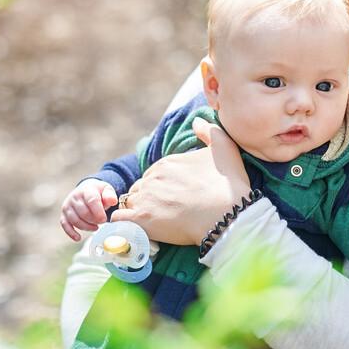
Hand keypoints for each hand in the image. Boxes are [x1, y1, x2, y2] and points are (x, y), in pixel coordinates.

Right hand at [60, 178, 117, 241]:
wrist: (85, 190)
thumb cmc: (98, 192)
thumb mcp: (106, 190)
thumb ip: (110, 195)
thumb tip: (112, 201)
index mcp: (87, 190)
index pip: (92, 201)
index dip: (99, 212)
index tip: (104, 219)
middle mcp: (74, 197)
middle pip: (84, 213)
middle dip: (94, 220)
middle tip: (102, 222)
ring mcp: (68, 206)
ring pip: (75, 220)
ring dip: (86, 227)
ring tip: (95, 227)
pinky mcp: (63, 214)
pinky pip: (65, 225)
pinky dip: (71, 233)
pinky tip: (78, 238)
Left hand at [111, 117, 250, 245]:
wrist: (227, 216)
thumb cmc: (228, 185)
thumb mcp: (225, 148)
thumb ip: (209, 131)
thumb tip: (196, 120)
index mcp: (167, 162)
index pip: (154, 174)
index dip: (164, 186)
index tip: (177, 198)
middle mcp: (152, 177)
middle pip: (142, 188)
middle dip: (150, 198)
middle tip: (168, 212)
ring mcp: (145, 198)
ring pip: (131, 203)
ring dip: (139, 210)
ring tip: (157, 223)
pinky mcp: (141, 220)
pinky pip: (120, 219)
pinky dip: (125, 223)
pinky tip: (137, 228)